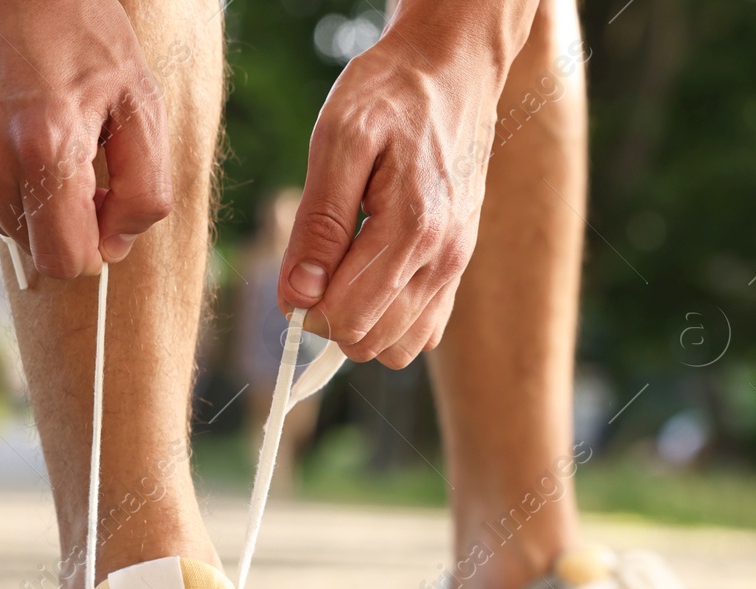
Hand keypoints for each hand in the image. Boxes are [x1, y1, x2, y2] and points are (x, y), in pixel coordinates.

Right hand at [0, 0, 170, 278]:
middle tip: (76, 157)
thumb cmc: (83, 31)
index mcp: (44, 150)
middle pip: (31, 244)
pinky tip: (4, 119)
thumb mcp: (141, 103)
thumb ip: (144, 190)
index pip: (65, 260)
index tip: (103, 206)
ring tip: (37, 131)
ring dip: (26, 194)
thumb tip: (115, 247)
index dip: (93, 245)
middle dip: (61, 218)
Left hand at [277, 17, 514, 367]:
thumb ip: (318, 222)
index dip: (306, 306)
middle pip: (370, 340)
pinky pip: (425, 331)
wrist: (452, 72)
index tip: (296, 271)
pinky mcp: (459, 266)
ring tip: (345, 271)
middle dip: (330, 317)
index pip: (347, 316)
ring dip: (361, 324)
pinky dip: (392, 321)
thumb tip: (296, 295)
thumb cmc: (389, 95)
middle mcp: (442, 257)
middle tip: (318, 265)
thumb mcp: (338, 139)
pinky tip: (374, 278)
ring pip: (399, 348)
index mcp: (411, 227)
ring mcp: (455, 266)